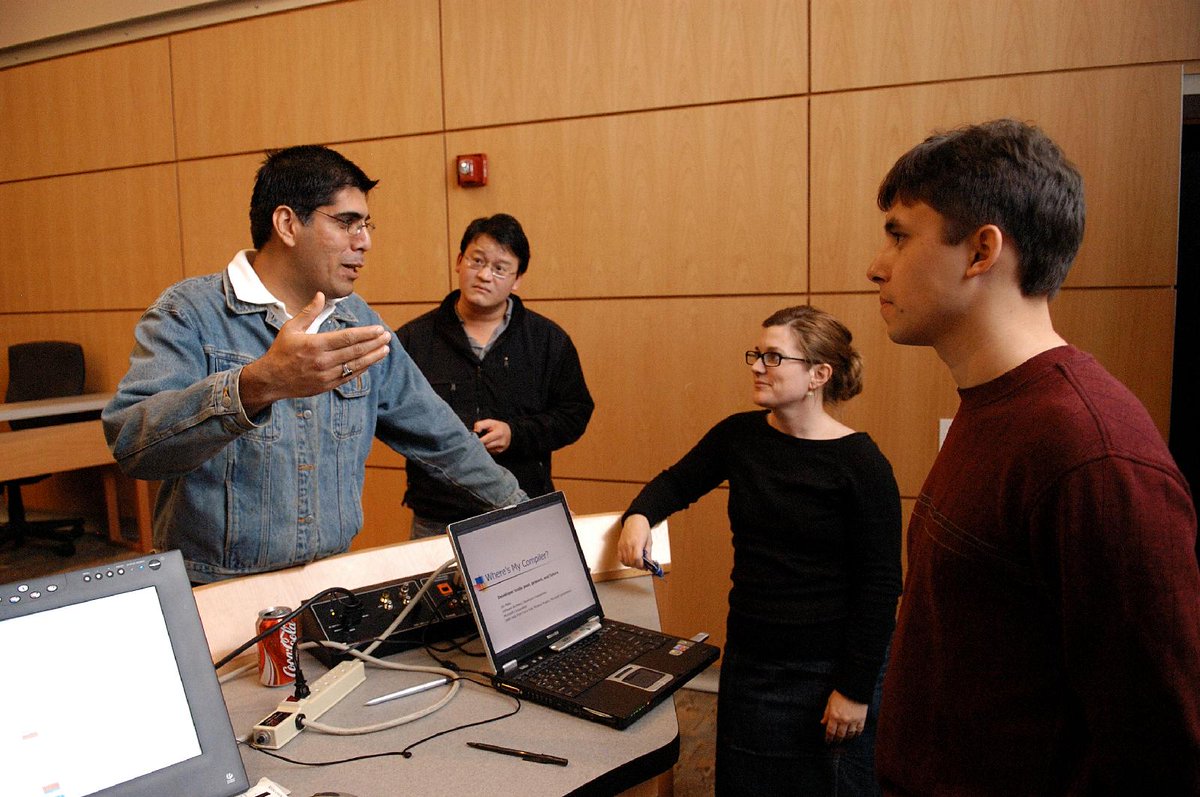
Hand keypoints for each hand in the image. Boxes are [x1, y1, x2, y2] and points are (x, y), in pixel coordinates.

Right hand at [238, 292, 391, 415]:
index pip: (347, 338)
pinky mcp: (327, 385)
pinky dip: (362, 368)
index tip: (379, 329)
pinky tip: (371, 361)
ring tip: (385, 349)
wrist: (271, 380)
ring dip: (373, 356)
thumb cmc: (281, 351)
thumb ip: (308, 312)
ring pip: (356, 365)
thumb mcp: (291, 328)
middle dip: (374, 343)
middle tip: (387, 336)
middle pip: (355, 351)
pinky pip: (349, 376)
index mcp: (315, 344)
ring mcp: (326, 375)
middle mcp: (322, 361)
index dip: (366, 333)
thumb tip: (320, 295)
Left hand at [473, 419, 511, 452]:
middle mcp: (501, 442)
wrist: (509, 432)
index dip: (477, 440)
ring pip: (486, 449)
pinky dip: (486, 448)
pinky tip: (487, 444)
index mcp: (499, 433)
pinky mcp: (499, 452)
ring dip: (482, 446)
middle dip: (479, 443)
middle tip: (476, 440)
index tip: (473, 439)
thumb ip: (480, 425)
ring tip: (482, 441)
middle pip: (485, 446)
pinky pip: (489, 452)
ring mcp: (501, 448)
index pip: (485, 440)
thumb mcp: (489, 422)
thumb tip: (474, 432)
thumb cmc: (497, 426)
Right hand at [617, 514, 651, 569]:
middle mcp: (628, 545)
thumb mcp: (649, 541)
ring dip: (631, 564)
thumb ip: (648, 553)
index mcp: (637, 543)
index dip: (641, 565)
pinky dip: (625, 561)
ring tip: (636, 562)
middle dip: (637, 566)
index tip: (645, 567)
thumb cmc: (642, 528)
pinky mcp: (619, 545)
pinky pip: (620, 557)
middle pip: (631, 562)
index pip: (637, 560)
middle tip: (642, 565)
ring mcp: (622, 546)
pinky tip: (630, 559)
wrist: (635, 519)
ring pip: (625, 561)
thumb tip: (649, 563)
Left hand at [821, 689, 867, 743]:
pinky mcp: (861, 719)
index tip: (828, 742)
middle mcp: (844, 720)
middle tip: (836, 742)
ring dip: (846, 738)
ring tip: (845, 739)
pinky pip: (859, 730)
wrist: (854, 688)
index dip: (828, 738)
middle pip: (840, 735)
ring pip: (850, 734)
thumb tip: (823, 722)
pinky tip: (854, 734)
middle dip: (837, 740)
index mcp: (834, 716)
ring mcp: (853, 720)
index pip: (830, 731)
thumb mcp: (830, 702)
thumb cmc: (840, 693)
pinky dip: (856, 733)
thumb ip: (826, 714)